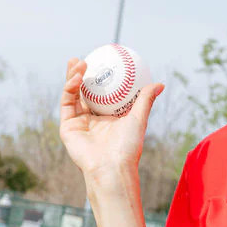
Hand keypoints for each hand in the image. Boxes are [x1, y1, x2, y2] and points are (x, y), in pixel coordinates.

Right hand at [59, 56, 163, 177]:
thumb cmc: (128, 147)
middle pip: (83, 92)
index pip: (100, 94)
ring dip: (72, 77)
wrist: (112, 167)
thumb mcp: (138, 119)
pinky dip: (70, 88)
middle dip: (80, 74)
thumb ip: (145, 100)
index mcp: (107, 118)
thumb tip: (159, 84)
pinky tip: (76, 77)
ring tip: (78, 62)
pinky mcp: (67, 128)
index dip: (99, 78)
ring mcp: (78, 123)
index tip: (102, 61)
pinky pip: (67, 103)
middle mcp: (91, 120)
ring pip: (72, 95)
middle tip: (84, 58)